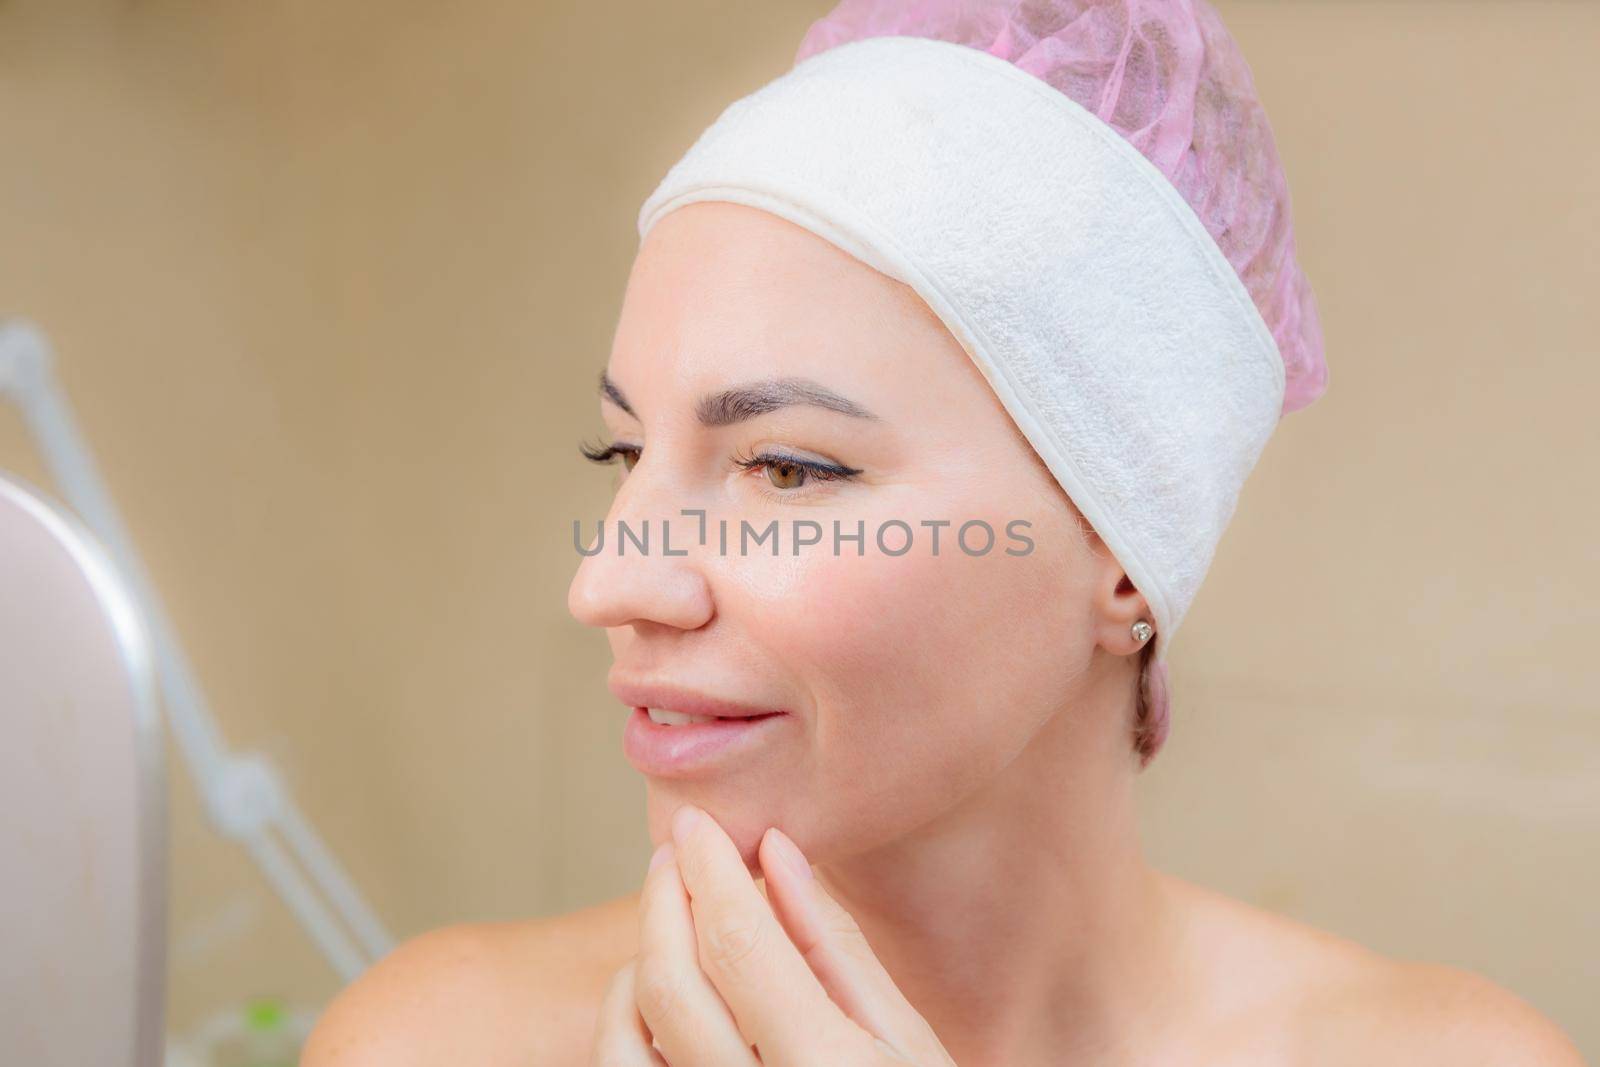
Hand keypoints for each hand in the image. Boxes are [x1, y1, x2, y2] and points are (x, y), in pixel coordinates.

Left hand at [590, 804, 957, 1065]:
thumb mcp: (908, 1043)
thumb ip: (835, 949)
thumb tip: (774, 852)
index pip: (739, 943)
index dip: (710, 870)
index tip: (698, 822)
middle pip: (670, 980)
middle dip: (664, 898)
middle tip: (678, 852)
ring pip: (628, 1032)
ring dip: (640, 959)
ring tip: (673, 920)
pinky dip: (626, 1022)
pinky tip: (659, 995)